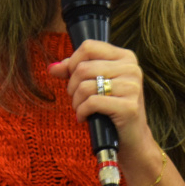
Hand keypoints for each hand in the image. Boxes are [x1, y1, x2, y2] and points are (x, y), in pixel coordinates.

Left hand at [48, 39, 153, 153]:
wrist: (132, 139)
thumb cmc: (111, 108)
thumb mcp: (95, 84)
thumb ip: (75, 71)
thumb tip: (52, 68)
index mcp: (125, 57)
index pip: (89, 46)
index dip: (73, 62)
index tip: (71, 77)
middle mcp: (132, 68)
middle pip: (83, 68)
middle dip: (72, 87)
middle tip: (76, 99)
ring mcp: (132, 87)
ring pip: (85, 86)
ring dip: (76, 101)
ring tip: (80, 109)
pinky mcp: (129, 106)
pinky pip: (91, 103)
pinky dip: (81, 112)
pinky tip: (84, 118)